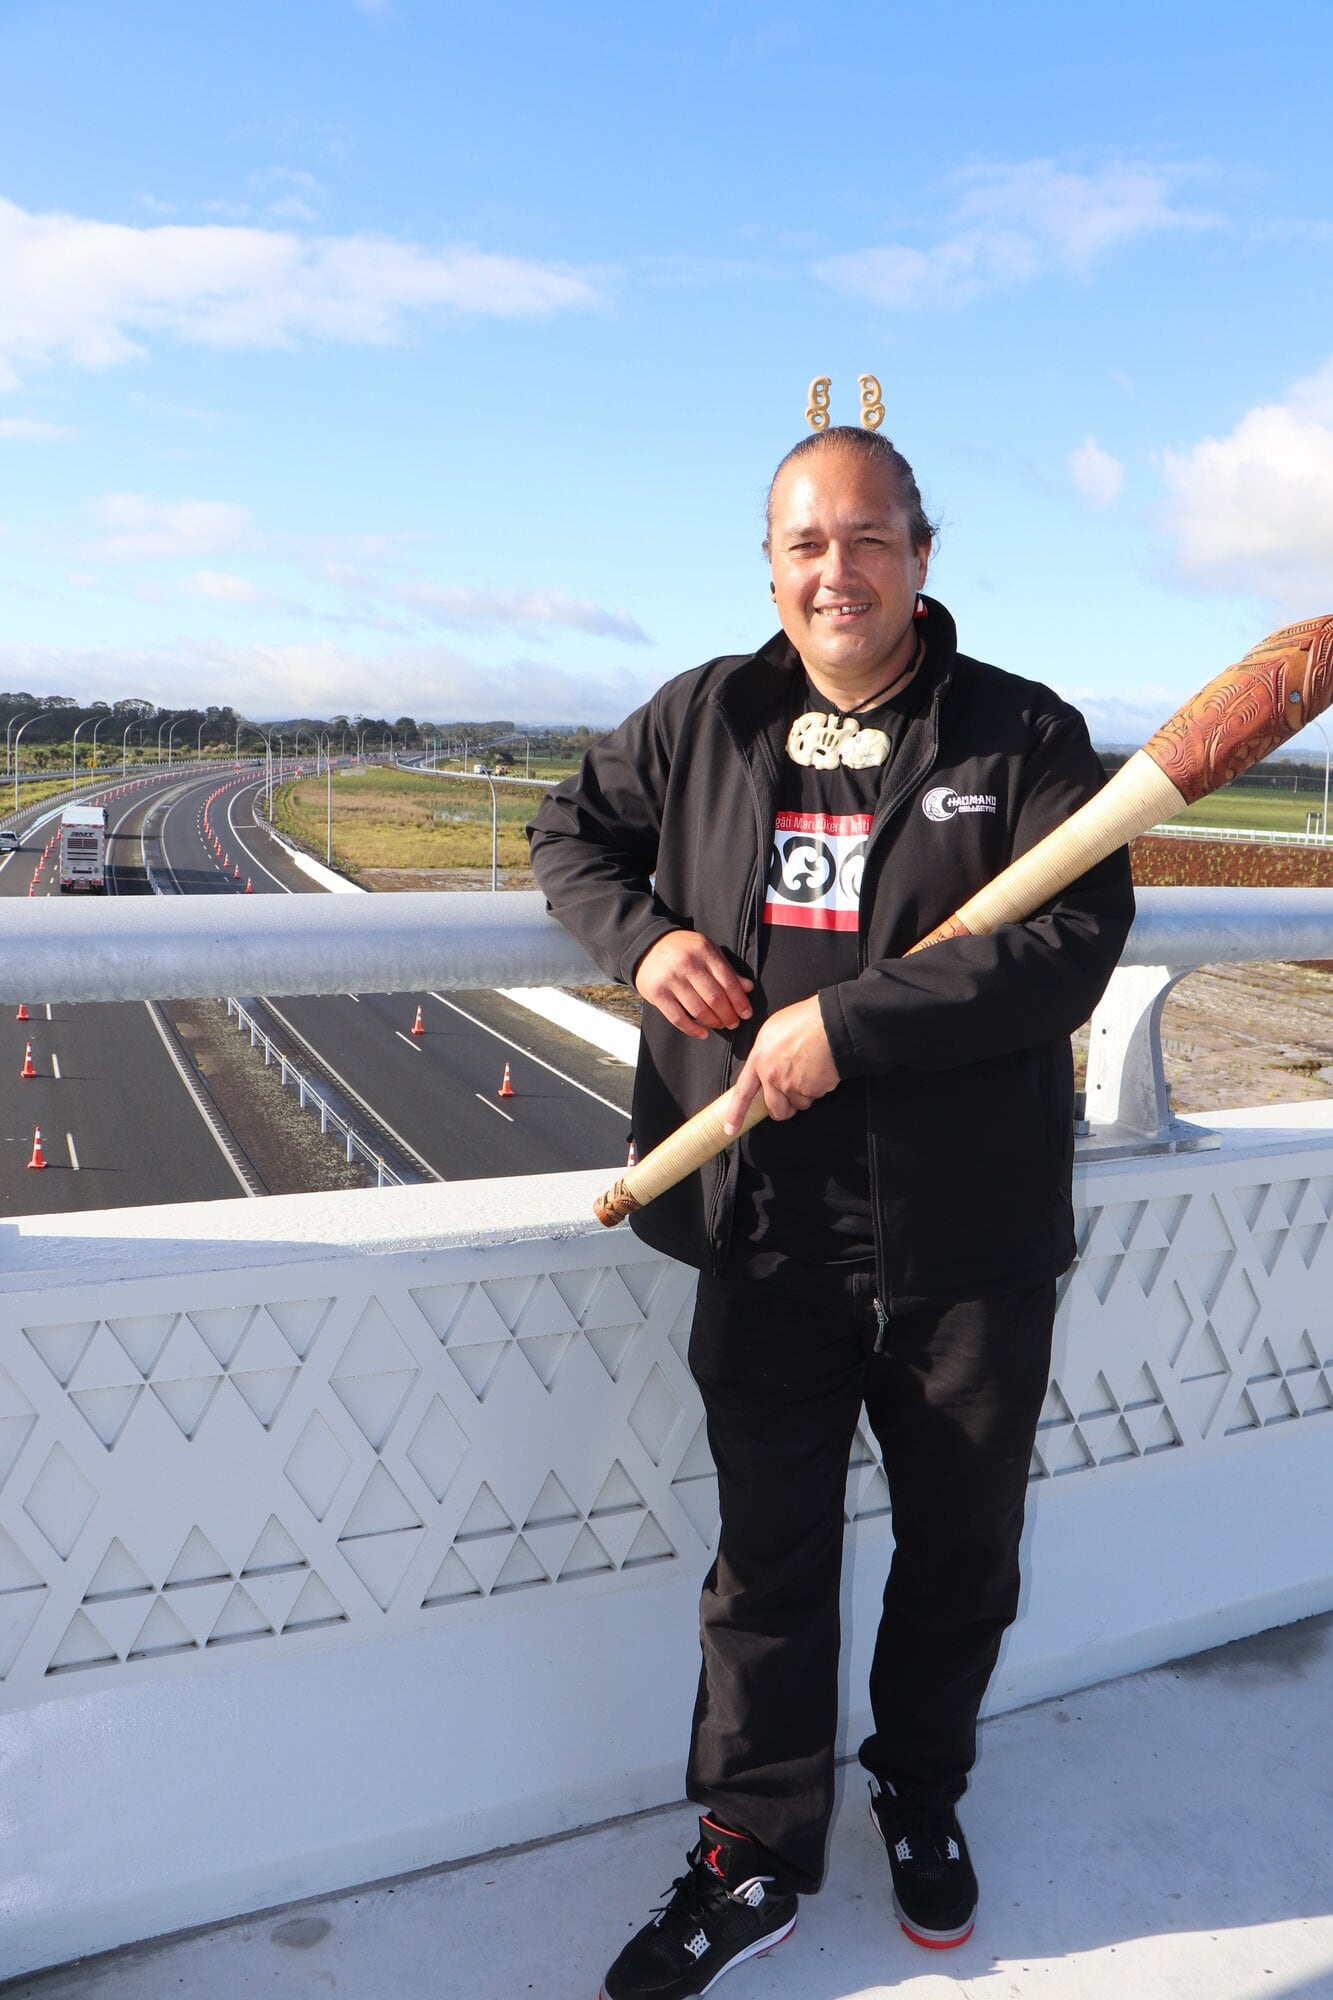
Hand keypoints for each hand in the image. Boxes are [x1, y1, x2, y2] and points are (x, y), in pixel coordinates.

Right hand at [634, 930, 753, 1039]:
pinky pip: (678, 1018)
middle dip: (728, 1015)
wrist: (647, 945)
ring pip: (698, 1010)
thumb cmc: (683, 949)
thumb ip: (726, 969)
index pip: (728, 982)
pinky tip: (703, 1033)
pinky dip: (693, 1030)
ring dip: (713, 1022)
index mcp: (703, 952)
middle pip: (715, 998)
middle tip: (734, 1023)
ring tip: (720, 1025)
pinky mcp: (657, 994)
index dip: (740, 1002)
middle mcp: (687, 964)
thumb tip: (748, 988)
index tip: (746, 1013)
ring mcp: (671, 980)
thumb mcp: (707, 951)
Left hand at [723, 995, 839, 1133]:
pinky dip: (820, 1087)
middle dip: (784, 1108)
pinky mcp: (811, 1090)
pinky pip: (815, 1096)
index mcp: (759, 1059)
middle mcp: (772, 1076)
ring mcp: (792, 1085)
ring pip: (799, 1103)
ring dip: (805, 1094)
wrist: (831, 1024)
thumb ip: (766, 1053)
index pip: (743, 1092)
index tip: (730, 1129)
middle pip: (776, 1109)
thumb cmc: (805, 1020)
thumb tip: (766, 1065)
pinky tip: (822, 1068)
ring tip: (812, 1069)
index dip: (736, 1113)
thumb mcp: (773, 1030)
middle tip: (792, 1097)